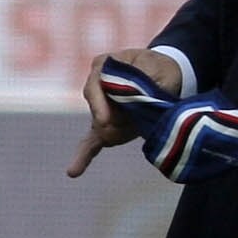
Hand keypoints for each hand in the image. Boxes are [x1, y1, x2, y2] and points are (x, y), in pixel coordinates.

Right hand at [67, 45, 182, 178]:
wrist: (163, 75)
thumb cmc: (160, 69)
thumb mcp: (159, 72)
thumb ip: (145, 87)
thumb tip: (134, 104)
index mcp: (105, 66)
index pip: (94, 86)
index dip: (99, 104)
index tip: (104, 121)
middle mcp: (96, 86)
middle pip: (97, 110)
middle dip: (116, 120)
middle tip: (136, 120)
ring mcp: (99, 108)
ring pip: (101, 128)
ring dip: (121, 132)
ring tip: (141, 122)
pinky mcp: (106, 126)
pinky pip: (91, 143)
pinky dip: (84, 157)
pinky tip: (73, 171)